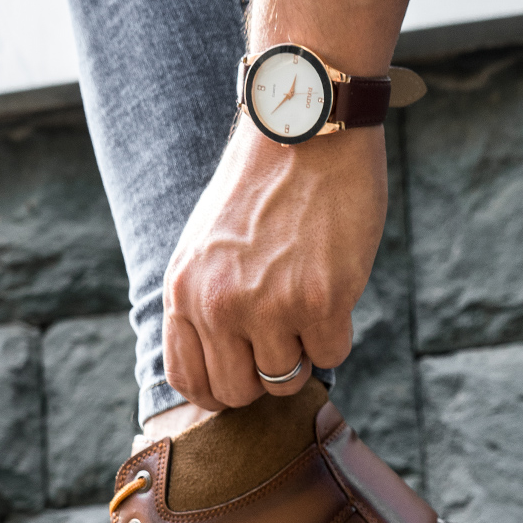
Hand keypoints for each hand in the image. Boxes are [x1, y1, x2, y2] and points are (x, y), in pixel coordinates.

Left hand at [159, 0, 413, 411]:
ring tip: (308, 304)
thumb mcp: (206, 246)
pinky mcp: (321, 301)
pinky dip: (338, 332)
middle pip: (239, 393)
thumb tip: (224, 369)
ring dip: (304, 352)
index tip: (245, 372)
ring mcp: (270, 305)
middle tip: (284, 337)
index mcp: (184, 290)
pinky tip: (335, 290)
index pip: (189, 381)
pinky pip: (333, 356)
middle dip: (265, 375)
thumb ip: (205, 305)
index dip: (221, 388)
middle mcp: (219, 304)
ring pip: (288, 380)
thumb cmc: (262, 187)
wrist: (305, 129)